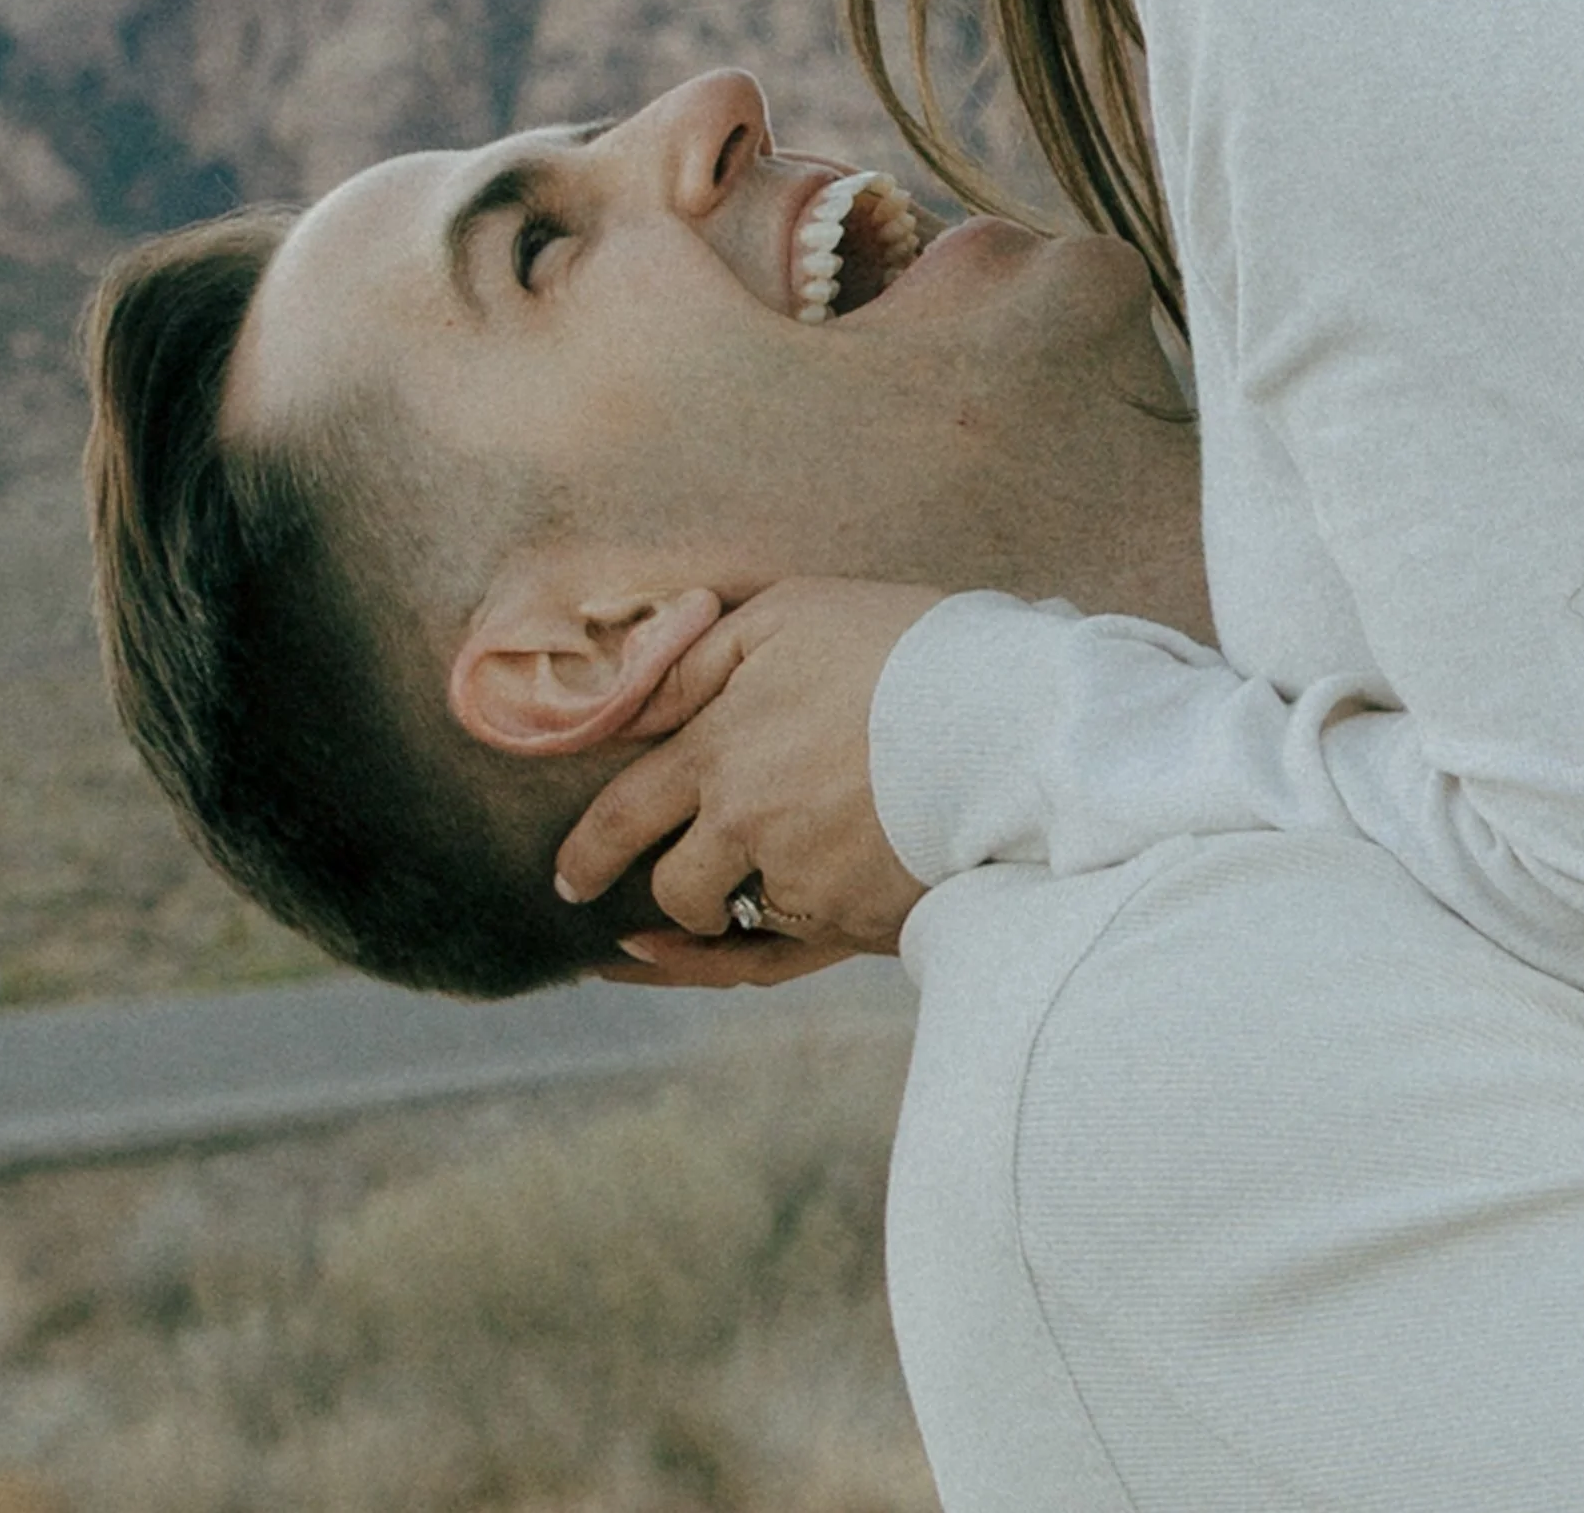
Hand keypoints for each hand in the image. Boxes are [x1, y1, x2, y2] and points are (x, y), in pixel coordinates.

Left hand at [554, 577, 945, 955]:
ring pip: (728, 927)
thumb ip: (693, 661)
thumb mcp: (788, 615)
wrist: (1012, 718)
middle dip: (648, 893)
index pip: (624, 813)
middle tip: (621, 905)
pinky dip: (738, 967)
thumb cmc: (902, 648)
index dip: (590, 849)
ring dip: (711, 919)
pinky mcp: (859, 922)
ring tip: (702, 910)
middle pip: (672, 886)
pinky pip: (782, 961)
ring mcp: (805, 882)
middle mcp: (750, 826)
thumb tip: (621, 707)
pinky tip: (718, 959)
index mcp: (723, 750)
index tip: (571, 876)